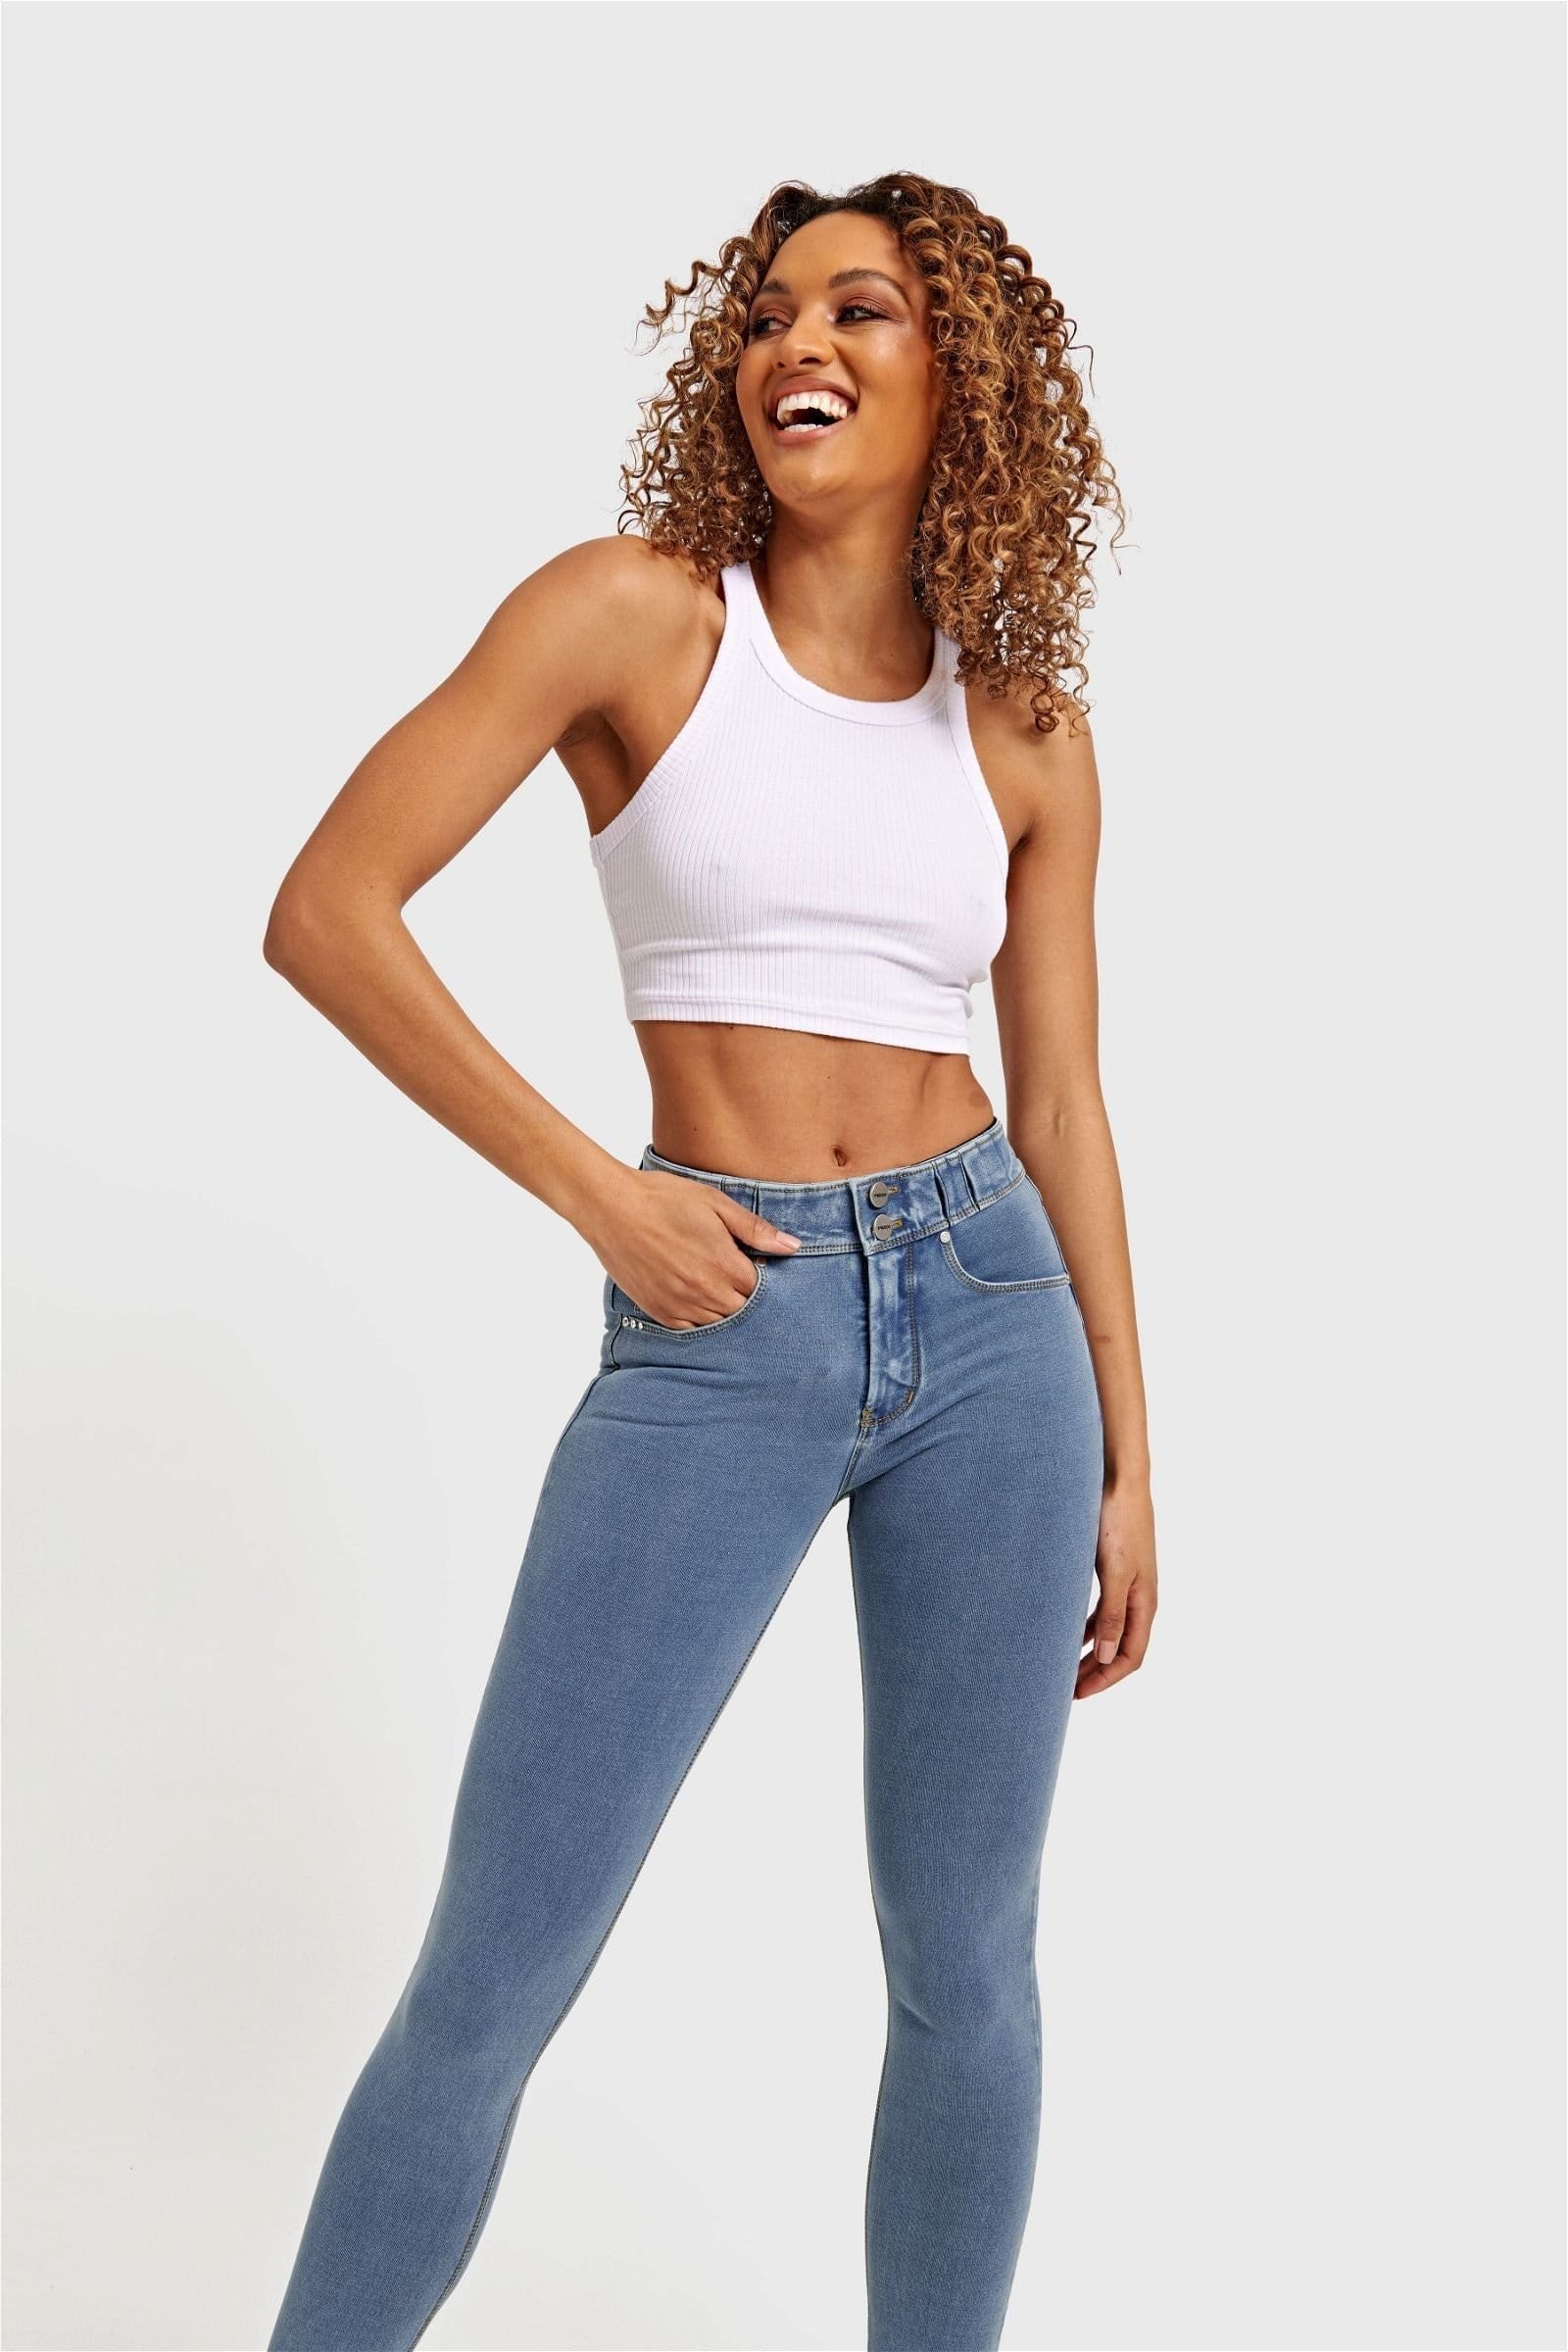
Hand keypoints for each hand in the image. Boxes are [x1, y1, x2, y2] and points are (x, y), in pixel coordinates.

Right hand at [589, 1167, 801, 1328]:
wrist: (611, 1207)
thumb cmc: (664, 1198)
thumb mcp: (715, 1203)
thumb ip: (755, 1229)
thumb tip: (793, 1247)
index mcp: (724, 1265)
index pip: (762, 1289)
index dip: (764, 1276)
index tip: (757, 1262)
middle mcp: (705, 1293)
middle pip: (744, 1311)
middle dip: (747, 1296)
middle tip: (738, 1275)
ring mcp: (680, 1306)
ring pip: (720, 1323)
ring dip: (725, 1309)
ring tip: (717, 1285)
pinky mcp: (658, 1311)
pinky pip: (691, 1329)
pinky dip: (701, 1318)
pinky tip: (699, 1299)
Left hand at [1075, 1471, 1156, 1698]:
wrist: (1118, 1478)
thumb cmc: (1119, 1521)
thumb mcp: (1114, 1572)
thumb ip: (1112, 1614)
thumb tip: (1106, 1656)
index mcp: (1144, 1602)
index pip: (1130, 1656)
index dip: (1106, 1679)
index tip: (1077, 1694)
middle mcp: (1138, 1597)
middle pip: (1120, 1647)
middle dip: (1095, 1671)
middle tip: (1066, 1689)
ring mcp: (1126, 1582)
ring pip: (1108, 1629)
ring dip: (1088, 1650)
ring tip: (1061, 1666)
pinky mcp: (1111, 1567)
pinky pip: (1099, 1608)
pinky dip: (1084, 1625)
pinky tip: (1063, 1630)